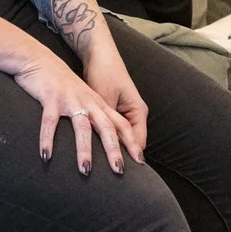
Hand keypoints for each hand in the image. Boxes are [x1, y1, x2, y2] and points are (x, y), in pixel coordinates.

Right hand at [12, 49, 133, 173]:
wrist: (39, 60)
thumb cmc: (60, 84)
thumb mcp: (81, 98)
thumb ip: (92, 115)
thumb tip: (101, 141)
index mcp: (97, 103)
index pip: (121, 124)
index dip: (132, 142)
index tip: (140, 162)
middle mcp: (88, 102)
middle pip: (107, 128)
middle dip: (114, 150)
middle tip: (119, 171)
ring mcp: (70, 100)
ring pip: (82, 127)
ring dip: (84, 150)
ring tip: (85, 171)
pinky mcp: (51, 98)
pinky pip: (51, 122)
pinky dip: (48, 139)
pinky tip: (46, 156)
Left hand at [81, 37, 149, 163]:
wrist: (97, 52)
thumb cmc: (103, 72)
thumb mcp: (105, 98)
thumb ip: (105, 120)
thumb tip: (102, 142)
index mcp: (137, 112)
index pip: (137, 144)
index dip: (128, 159)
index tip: (118, 174)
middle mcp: (133, 114)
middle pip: (130, 145)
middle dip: (121, 159)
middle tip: (111, 179)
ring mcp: (122, 113)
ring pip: (119, 140)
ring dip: (111, 152)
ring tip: (102, 172)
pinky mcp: (110, 111)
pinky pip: (110, 132)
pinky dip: (102, 141)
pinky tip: (93, 152)